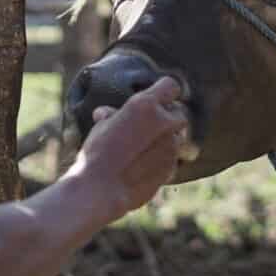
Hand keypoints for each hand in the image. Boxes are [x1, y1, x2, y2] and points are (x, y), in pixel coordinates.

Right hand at [65, 78, 187, 221]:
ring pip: (178, 137)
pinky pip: (173, 158)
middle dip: (167, 119)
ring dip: (166, 140)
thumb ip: (113, 116)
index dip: (164, 92)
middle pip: (178, 113)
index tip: (156, 101)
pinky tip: (144, 166)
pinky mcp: (172, 167)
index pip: (170, 86)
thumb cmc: (97, 153)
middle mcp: (164, 122)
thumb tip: (106, 114)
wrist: (101, 189)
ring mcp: (172, 146)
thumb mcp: (101, 126)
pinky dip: (163, 160)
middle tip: (147, 128)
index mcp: (146, 105)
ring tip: (144, 150)